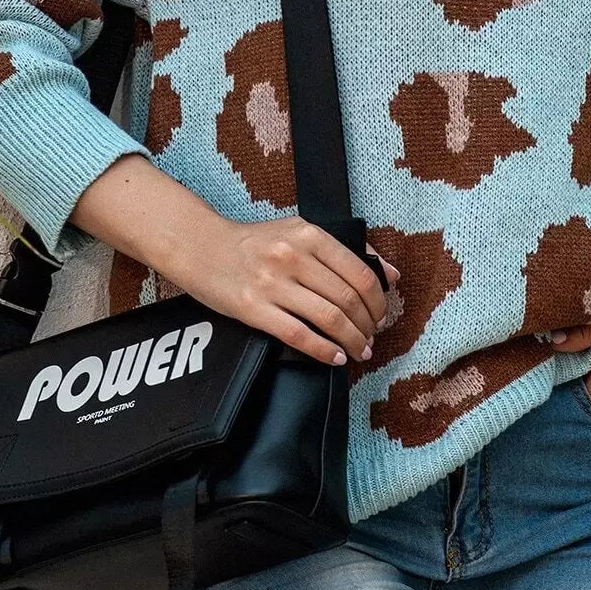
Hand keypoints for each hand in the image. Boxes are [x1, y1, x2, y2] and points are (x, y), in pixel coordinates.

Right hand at [176, 213, 399, 367]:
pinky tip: (335, 358)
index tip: (381, 314)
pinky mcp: (254, 309)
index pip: (360, 272)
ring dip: (352, 341)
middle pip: (348, 299)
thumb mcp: (298, 231)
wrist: (201, 246)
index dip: (378, 300)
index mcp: (308, 235)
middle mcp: (292, 257)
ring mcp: (272, 284)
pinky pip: (299, 336)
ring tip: (359, 350)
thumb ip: (342, 250)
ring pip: (329, 319)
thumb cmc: (254, 242)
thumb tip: (390, 273)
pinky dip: (324, 351)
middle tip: (372, 336)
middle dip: (368, 324)